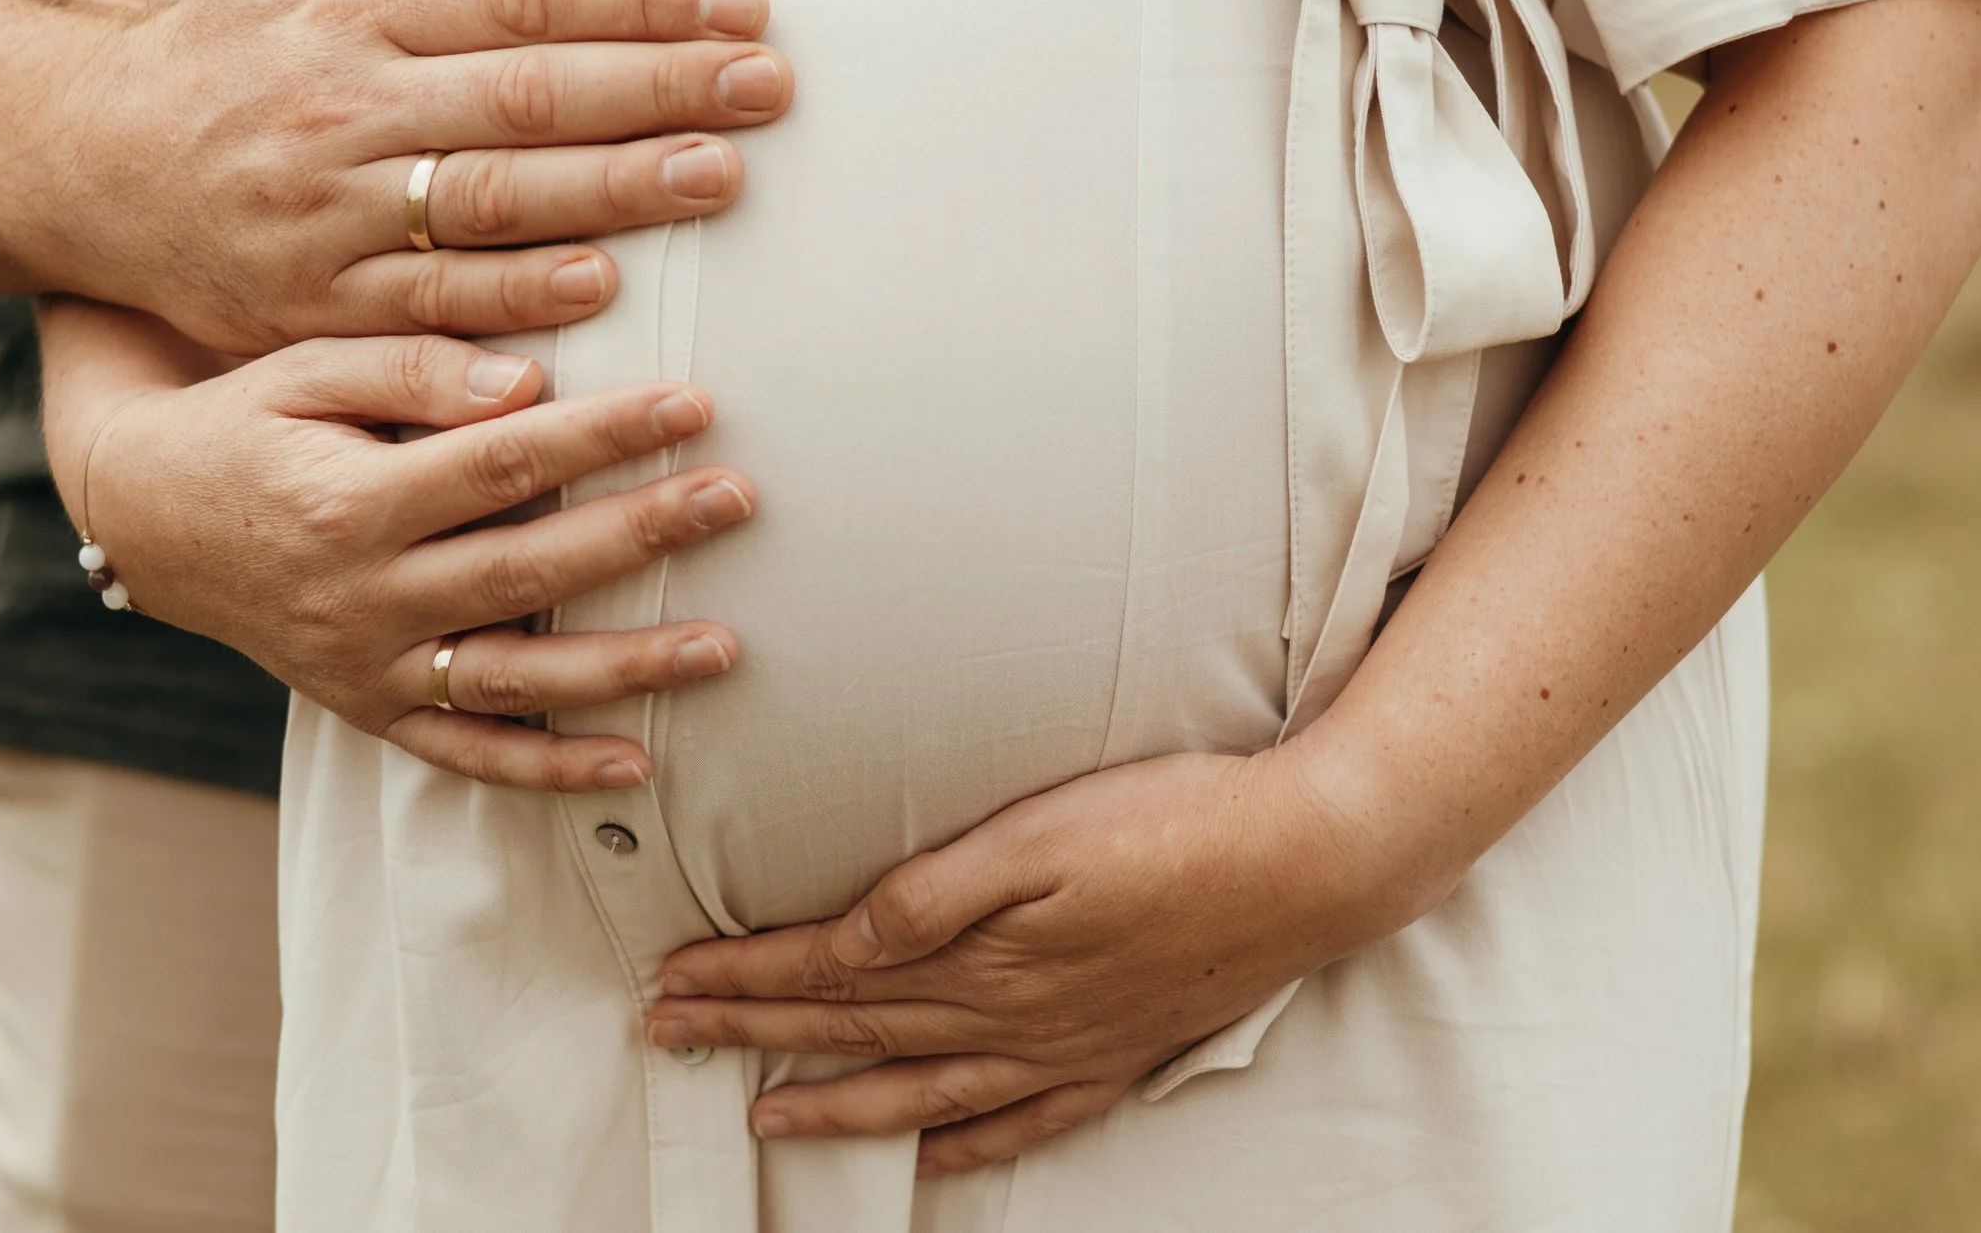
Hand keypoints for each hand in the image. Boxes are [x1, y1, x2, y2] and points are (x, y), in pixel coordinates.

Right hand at [41, 301, 757, 789]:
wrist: (148, 520)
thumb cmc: (245, 421)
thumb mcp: (303, 370)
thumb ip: (412, 372)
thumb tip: (526, 383)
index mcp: (348, 502)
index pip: (500, 462)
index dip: (601, 433)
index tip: (692, 399)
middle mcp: (361, 596)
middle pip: (524, 568)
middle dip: (639, 534)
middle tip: (737, 497)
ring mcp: (369, 667)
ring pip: (513, 677)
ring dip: (624, 667)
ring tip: (725, 647)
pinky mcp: (373, 711)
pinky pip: (469, 754)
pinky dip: (551, 768)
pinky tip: (638, 765)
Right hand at [49, 0, 794, 353]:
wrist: (95, 163)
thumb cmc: (237, 38)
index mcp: (357, 9)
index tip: (742, 2)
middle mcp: (348, 106)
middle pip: (528, 96)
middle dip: (659, 89)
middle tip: (770, 88)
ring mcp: (334, 210)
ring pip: (493, 200)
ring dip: (614, 191)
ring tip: (722, 176)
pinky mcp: (320, 300)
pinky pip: (432, 302)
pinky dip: (519, 297)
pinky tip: (604, 285)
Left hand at [646, 750, 1433, 1174]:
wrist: (1309, 861)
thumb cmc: (1175, 822)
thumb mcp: (1041, 833)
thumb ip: (934, 893)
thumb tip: (846, 942)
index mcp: (980, 954)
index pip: (830, 974)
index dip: (745, 976)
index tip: (674, 977)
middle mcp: (1009, 1017)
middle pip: (852, 1033)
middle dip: (752, 1033)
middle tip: (672, 1032)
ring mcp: (1063, 1048)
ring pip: (917, 1092)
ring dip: (829, 1103)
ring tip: (760, 1114)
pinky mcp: (1115, 1056)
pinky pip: (1019, 1124)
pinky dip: (963, 1147)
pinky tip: (928, 1158)